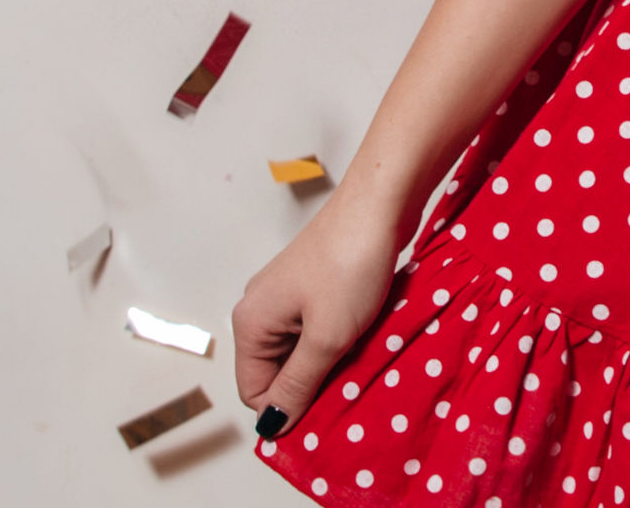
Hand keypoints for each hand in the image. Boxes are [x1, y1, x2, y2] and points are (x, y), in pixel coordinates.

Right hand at [230, 189, 402, 440]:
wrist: (379, 205)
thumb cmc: (350, 264)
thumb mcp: (326, 339)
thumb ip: (297, 385)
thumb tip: (271, 425)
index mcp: (250, 323)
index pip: (255, 392)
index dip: (288, 408)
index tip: (326, 413)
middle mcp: (259, 310)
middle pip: (276, 373)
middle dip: (310, 385)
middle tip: (347, 383)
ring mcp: (286, 297)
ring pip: (300, 353)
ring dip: (328, 362)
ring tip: (358, 355)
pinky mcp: (312, 288)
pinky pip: (316, 331)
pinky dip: (337, 340)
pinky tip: (361, 335)